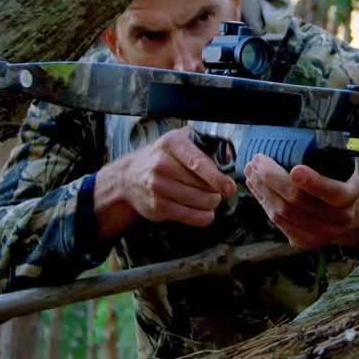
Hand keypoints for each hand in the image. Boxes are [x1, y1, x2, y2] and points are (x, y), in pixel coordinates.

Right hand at [94, 127, 236, 239]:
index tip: (229, 187)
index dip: (216, 177)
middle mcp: (161, 164)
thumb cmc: (163, 157)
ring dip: (211, 203)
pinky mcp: (157, 207)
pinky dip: (203, 217)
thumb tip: (228, 158)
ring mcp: (157, 187)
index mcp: (172, 143)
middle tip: (218, 190)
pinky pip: (190, 217)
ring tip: (211, 199)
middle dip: (216, 191)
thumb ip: (203, 144)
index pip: (198, 162)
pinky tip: (205, 212)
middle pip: (202, 185)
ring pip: (198, 202)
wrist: (129, 177)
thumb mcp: (178, 142)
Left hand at [243, 154, 358, 249]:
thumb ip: (327, 152)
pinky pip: (277, 223)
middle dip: (272, 179)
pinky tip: (256, 186)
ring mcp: (321, 234)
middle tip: (258, 160)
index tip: (294, 169)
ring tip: (251, 170)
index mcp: (350, 196)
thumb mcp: (341, 161)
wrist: (344, 207)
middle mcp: (339, 219)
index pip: (331, 191)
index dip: (312, 182)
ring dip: (262, 190)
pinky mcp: (304, 241)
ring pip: (282, 213)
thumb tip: (298, 130)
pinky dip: (263, 202)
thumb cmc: (338, 176)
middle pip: (297, 202)